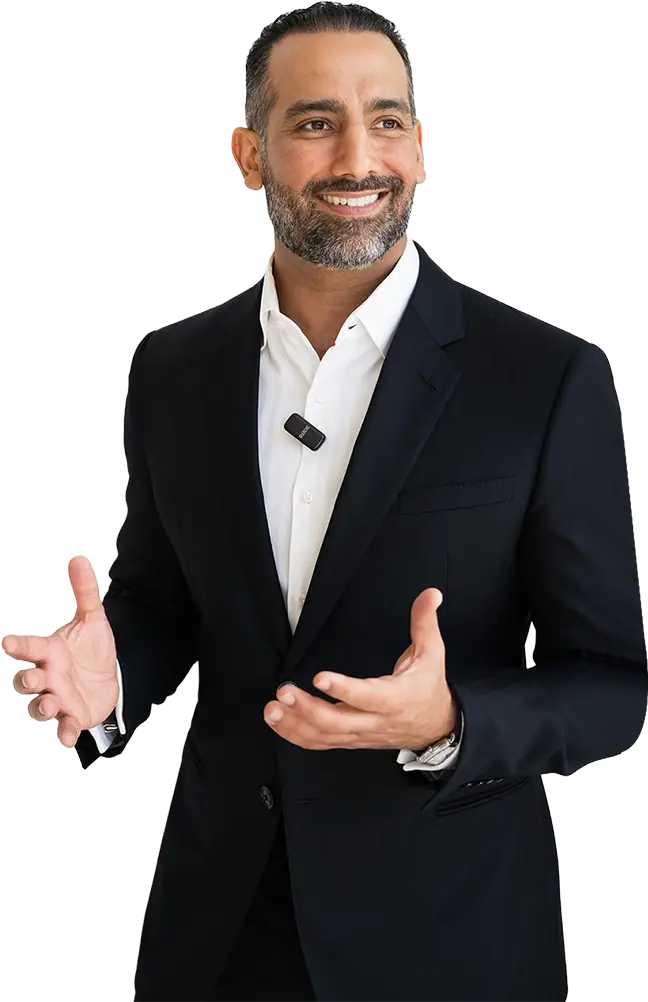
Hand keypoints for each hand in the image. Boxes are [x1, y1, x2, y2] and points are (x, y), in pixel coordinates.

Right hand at [2, 554, 118, 749]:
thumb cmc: (93, 650)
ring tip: (48, 704)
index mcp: (49, 652)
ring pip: (40, 706)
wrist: (111, 679)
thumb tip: (78, 557)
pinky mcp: (72, 717)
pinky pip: (64, 727)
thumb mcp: (93, 620)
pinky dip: (64, 734)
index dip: (17, 644)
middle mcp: (48, 677)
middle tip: (30, 678)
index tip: (6, 641)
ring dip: (41, 707)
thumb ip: (85, 592)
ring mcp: (57, 699)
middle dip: (25, 680)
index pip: (28, 647)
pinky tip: (67, 738)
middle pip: (27, 680)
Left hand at [263, 587, 457, 751]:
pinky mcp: (350, 739)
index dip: (344, 689)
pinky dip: (296, 735)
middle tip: (284, 692)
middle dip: (307, 709)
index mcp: (395, 698)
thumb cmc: (428, 687)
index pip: (367, 696)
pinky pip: (320, 743)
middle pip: (337, 722)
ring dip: (295, 723)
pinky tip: (278, 721)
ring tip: (272, 708)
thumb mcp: (432, 653)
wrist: (434, 726)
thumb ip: (425, 622)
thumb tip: (431, 594)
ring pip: (324, 736)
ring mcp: (359, 734)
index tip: (320, 678)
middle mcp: (374, 720)